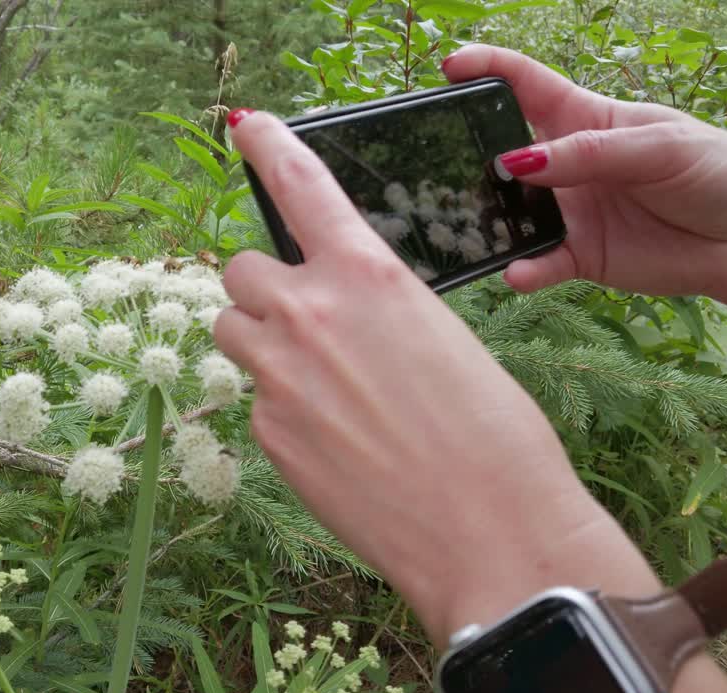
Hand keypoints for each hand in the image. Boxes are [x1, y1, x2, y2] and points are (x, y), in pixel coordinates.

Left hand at [216, 109, 658, 640]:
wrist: (490, 530)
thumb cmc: (494, 433)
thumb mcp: (439, 337)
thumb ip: (374, 310)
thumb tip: (339, 317)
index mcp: (368, 274)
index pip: (302, 186)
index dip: (269, 148)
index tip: (246, 128)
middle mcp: (310, 313)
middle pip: (239, 270)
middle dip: (265, 289)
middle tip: (305, 322)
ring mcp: (278, 376)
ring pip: (232, 331)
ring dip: (260, 341)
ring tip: (317, 383)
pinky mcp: (266, 435)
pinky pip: (254, 400)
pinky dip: (282, 409)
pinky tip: (335, 441)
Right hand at [442, 44, 726, 302]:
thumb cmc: (716, 171)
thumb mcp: (661, 147)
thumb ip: (590, 154)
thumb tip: (518, 163)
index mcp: (586, 118)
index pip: (527, 85)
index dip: (488, 69)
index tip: (450, 68)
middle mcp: (567, 164)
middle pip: (503, 151)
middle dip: (468, 151)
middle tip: (437, 161)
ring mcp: (570, 211)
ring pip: (512, 213)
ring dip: (489, 218)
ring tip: (469, 224)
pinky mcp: (580, 256)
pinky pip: (541, 262)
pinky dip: (525, 269)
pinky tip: (517, 273)